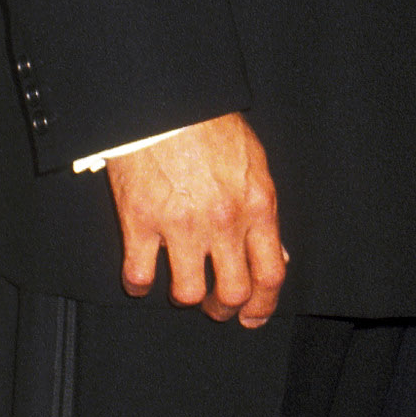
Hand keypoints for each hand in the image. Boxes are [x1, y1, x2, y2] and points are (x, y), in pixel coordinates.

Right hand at [105, 114, 286, 326]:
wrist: (164, 100)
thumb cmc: (210, 126)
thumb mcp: (254, 164)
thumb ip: (264, 212)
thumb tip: (276, 254)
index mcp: (257, 206)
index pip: (271, 274)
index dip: (264, 305)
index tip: (253, 316)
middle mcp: (223, 222)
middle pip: (233, 292)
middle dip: (226, 308)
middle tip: (217, 306)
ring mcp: (180, 225)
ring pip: (189, 293)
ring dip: (187, 297)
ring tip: (182, 287)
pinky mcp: (140, 222)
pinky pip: (140, 276)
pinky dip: (139, 285)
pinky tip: (141, 279)